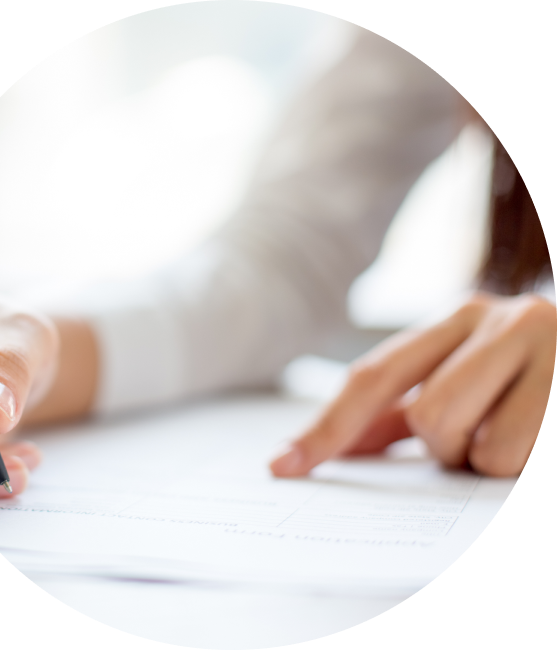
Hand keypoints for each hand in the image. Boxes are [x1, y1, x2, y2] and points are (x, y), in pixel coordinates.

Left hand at [271, 292, 555, 476]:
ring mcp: (545, 340)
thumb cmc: (534, 379)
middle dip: (448, 447)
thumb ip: (403, 410)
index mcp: (457, 317)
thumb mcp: (467, 381)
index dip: (327, 427)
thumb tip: (334, 446)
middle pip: (427, 416)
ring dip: (486, 457)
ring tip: (518, 434)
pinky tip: (540, 432)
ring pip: (473, 441)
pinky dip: (519, 464)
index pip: (372, 378)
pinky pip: (513, 456)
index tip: (285, 466)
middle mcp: (499, 316)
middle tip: (482, 438)